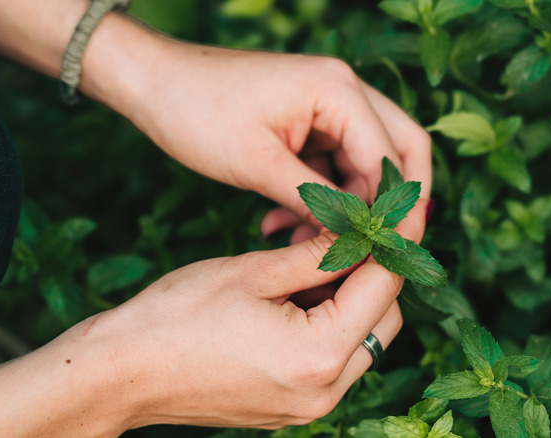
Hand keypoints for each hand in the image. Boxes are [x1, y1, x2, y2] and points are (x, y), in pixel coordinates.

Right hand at [0, 229, 410, 435]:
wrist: (121, 372)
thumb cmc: (176, 316)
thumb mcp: (253, 271)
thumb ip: (319, 254)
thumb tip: (362, 231)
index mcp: (318, 354)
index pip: (383, 288)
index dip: (394, 243)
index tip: (398, 211)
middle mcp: (325, 390)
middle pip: (384, 320)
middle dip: (375, 274)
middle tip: (352, 234)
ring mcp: (310, 406)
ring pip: (364, 342)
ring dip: (353, 300)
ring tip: (316, 263)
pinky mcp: (295, 408)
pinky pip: (336, 361)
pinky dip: (331, 325)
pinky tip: (299, 296)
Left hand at [118, 40, 430, 241]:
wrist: (152, 82)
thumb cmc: (197, 111)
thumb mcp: (258, 164)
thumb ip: (316, 202)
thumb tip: (356, 239)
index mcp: (338, 91)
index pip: (390, 157)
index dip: (394, 210)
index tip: (387, 253)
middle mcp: (344, 91)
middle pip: (398, 151)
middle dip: (389, 204)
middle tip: (377, 249)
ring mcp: (328, 105)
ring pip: (365, 164)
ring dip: (346, 206)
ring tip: (303, 241)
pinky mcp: (310, 121)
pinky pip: (334, 164)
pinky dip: (321, 196)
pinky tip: (285, 223)